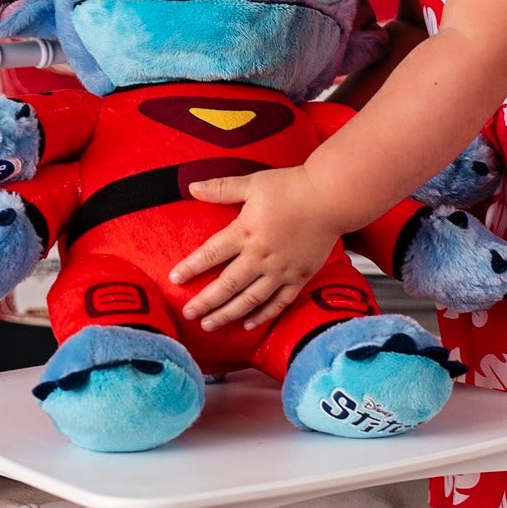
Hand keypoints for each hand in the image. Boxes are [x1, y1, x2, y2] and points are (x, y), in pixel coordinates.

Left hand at [167, 166, 341, 331]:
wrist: (331, 197)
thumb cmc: (293, 187)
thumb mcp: (253, 183)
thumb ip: (221, 188)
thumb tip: (192, 187)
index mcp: (246, 232)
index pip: (211, 254)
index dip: (191, 268)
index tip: (175, 279)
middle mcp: (261, 256)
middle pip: (227, 285)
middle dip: (205, 302)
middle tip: (189, 313)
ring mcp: (281, 270)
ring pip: (250, 300)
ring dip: (228, 314)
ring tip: (210, 324)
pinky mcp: (299, 277)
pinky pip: (278, 302)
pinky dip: (262, 315)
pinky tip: (248, 323)